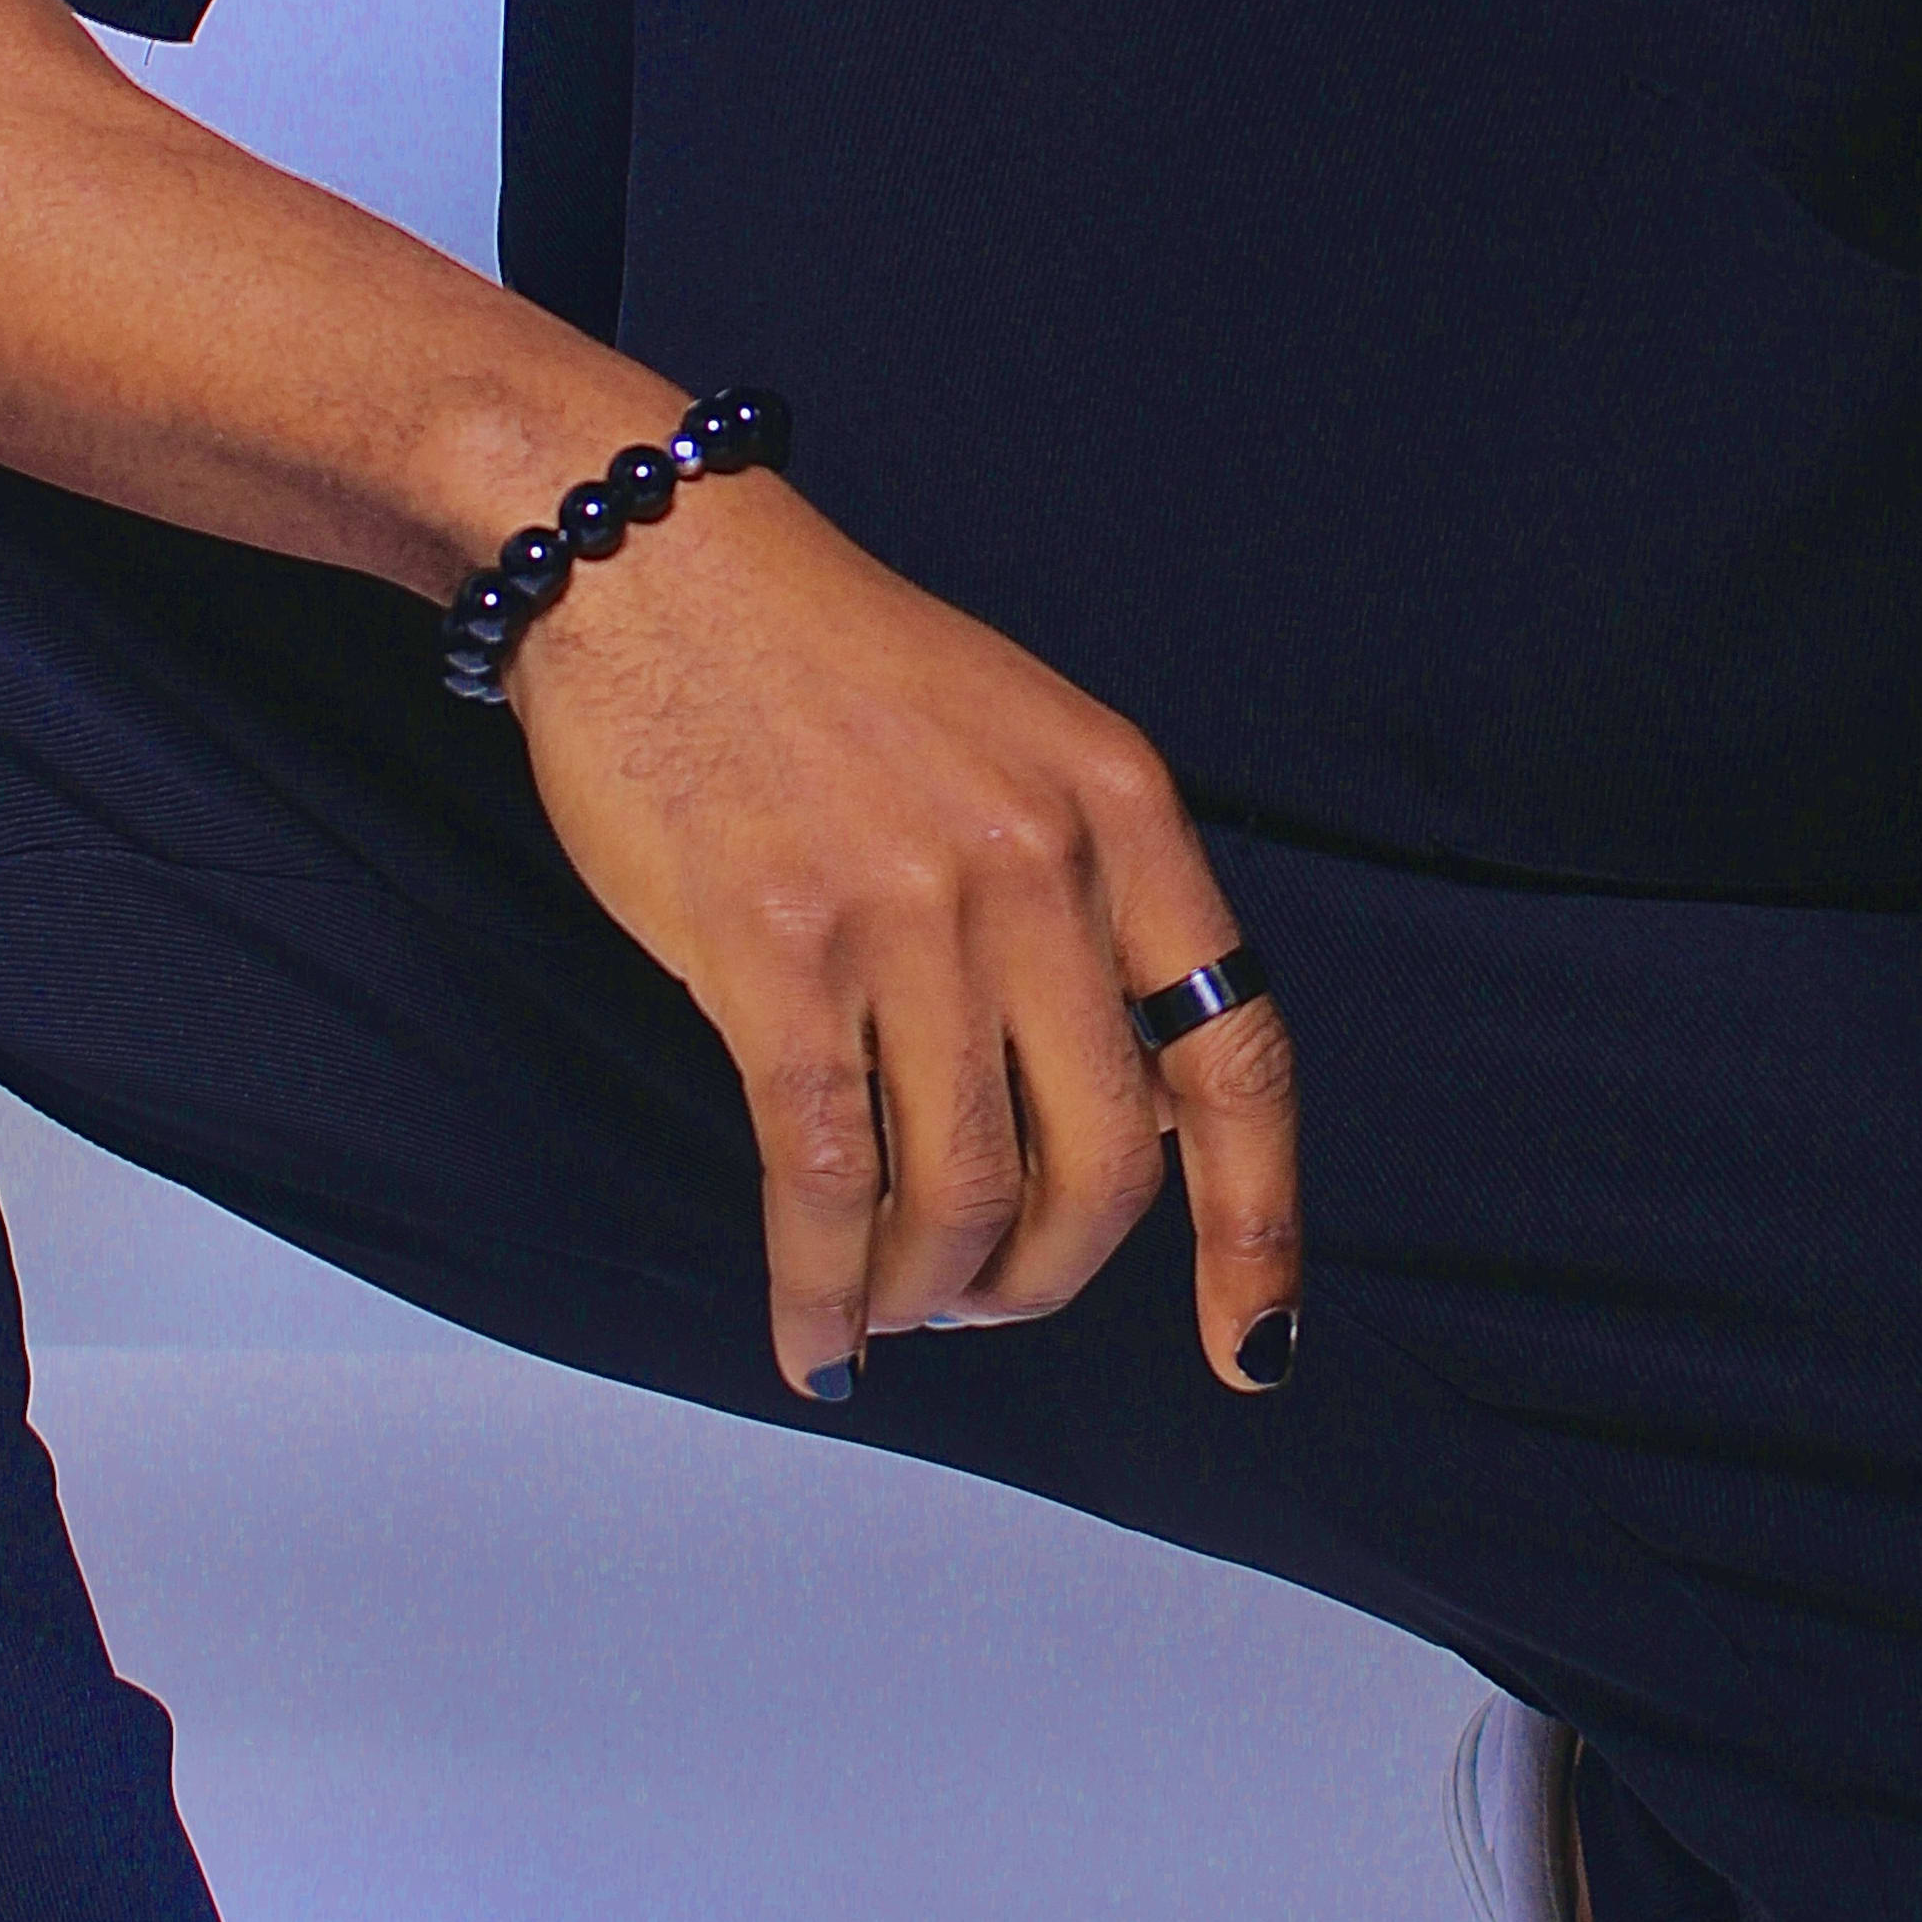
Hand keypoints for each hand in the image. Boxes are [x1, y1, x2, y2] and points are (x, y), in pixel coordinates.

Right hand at [499, 455, 1303, 1403]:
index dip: (1258, 1229)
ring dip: (933, 1289)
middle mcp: (1038, 865)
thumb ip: (1084, 907)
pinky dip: (825, 1289)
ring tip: (899, 1306)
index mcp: (1125, 810)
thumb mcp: (1022, 746)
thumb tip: (1118, 1116)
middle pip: (1103, 1164)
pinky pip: (824, 1178)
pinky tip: (818, 1338)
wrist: (662, 570)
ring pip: (963, 1189)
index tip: (1258, 1351)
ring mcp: (909, 913)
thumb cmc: (835, 670)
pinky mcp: (775, 954)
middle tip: (992, 1302)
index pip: (1235, 1062)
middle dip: (1050, 1277)